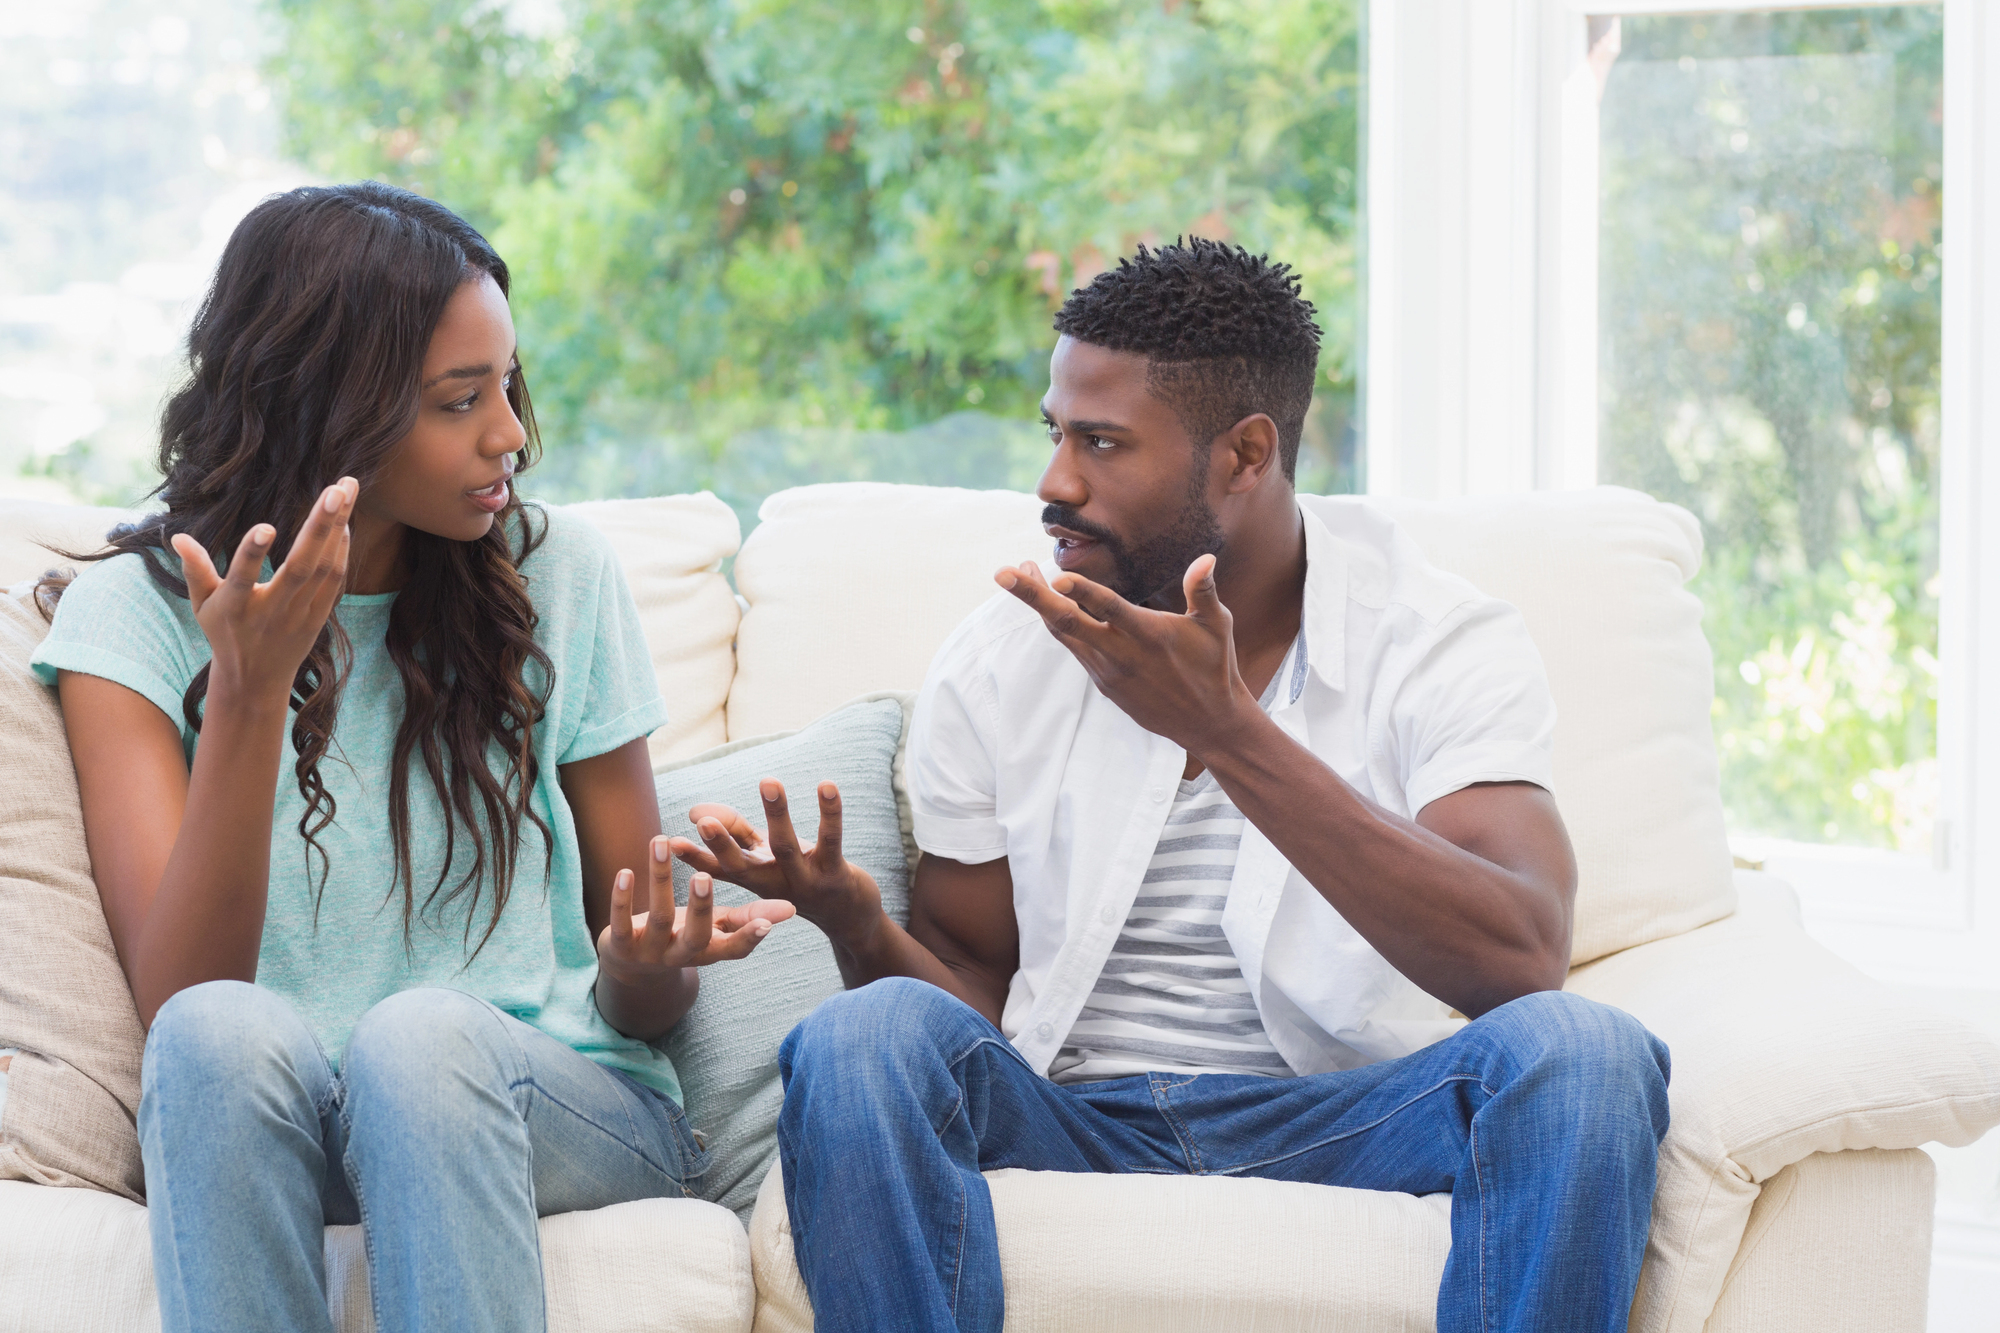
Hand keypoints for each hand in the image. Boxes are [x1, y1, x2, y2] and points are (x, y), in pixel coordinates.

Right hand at [171, 478, 356, 703]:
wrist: (256, 679)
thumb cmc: (224, 632)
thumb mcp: (203, 606)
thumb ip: (196, 570)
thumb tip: (178, 536)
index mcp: (235, 607)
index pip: (243, 579)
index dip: (252, 554)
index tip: (265, 526)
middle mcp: (271, 610)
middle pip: (301, 567)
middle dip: (319, 526)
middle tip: (336, 488)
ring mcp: (299, 614)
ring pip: (325, 569)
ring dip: (339, 528)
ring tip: (347, 489)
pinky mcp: (319, 617)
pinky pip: (335, 581)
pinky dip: (341, 551)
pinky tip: (345, 523)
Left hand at [595, 837, 795, 983]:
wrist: (631, 966)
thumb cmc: (684, 935)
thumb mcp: (717, 927)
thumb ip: (750, 916)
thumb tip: (793, 908)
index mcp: (710, 951)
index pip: (734, 948)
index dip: (749, 938)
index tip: (768, 923)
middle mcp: (682, 955)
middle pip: (696, 937)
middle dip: (701, 908)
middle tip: (703, 877)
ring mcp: (650, 953)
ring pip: (660, 918)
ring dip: (660, 879)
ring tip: (662, 841)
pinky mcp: (620, 946)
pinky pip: (619, 923)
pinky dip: (622, 899)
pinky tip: (625, 872)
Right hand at [667, 779, 882, 939]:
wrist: (847, 917)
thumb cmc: (797, 876)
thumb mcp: (762, 856)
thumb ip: (732, 831)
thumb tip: (695, 810)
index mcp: (752, 880)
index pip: (717, 869)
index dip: (693, 857)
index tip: (668, 842)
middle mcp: (773, 884)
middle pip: (742, 864)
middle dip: (721, 842)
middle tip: (702, 821)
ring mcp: (803, 881)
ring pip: (786, 846)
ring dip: (776, 813)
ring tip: (768, 781)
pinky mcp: (834, 874)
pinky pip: (831, 839)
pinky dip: (830, 812)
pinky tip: (826, 785)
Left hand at [996, 554, 1254, 756]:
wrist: (1207, 723)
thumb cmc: (1215, 667)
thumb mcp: (1216, 626)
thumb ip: (1203, 592)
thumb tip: (1204, 559)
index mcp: (1150, 635)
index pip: (1110, 609)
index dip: (1082, 593)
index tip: (1056, 576)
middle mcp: (1122, 654)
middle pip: (1067, 622)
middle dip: (1032, 597)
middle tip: (1002, 572)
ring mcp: (1108, 671)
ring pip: (1064, 635)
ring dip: (1039, 605)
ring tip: (1019, 574)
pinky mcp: (1103, 683)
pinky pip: (1074, 648)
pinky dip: (1057, 624)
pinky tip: (1048, 603)